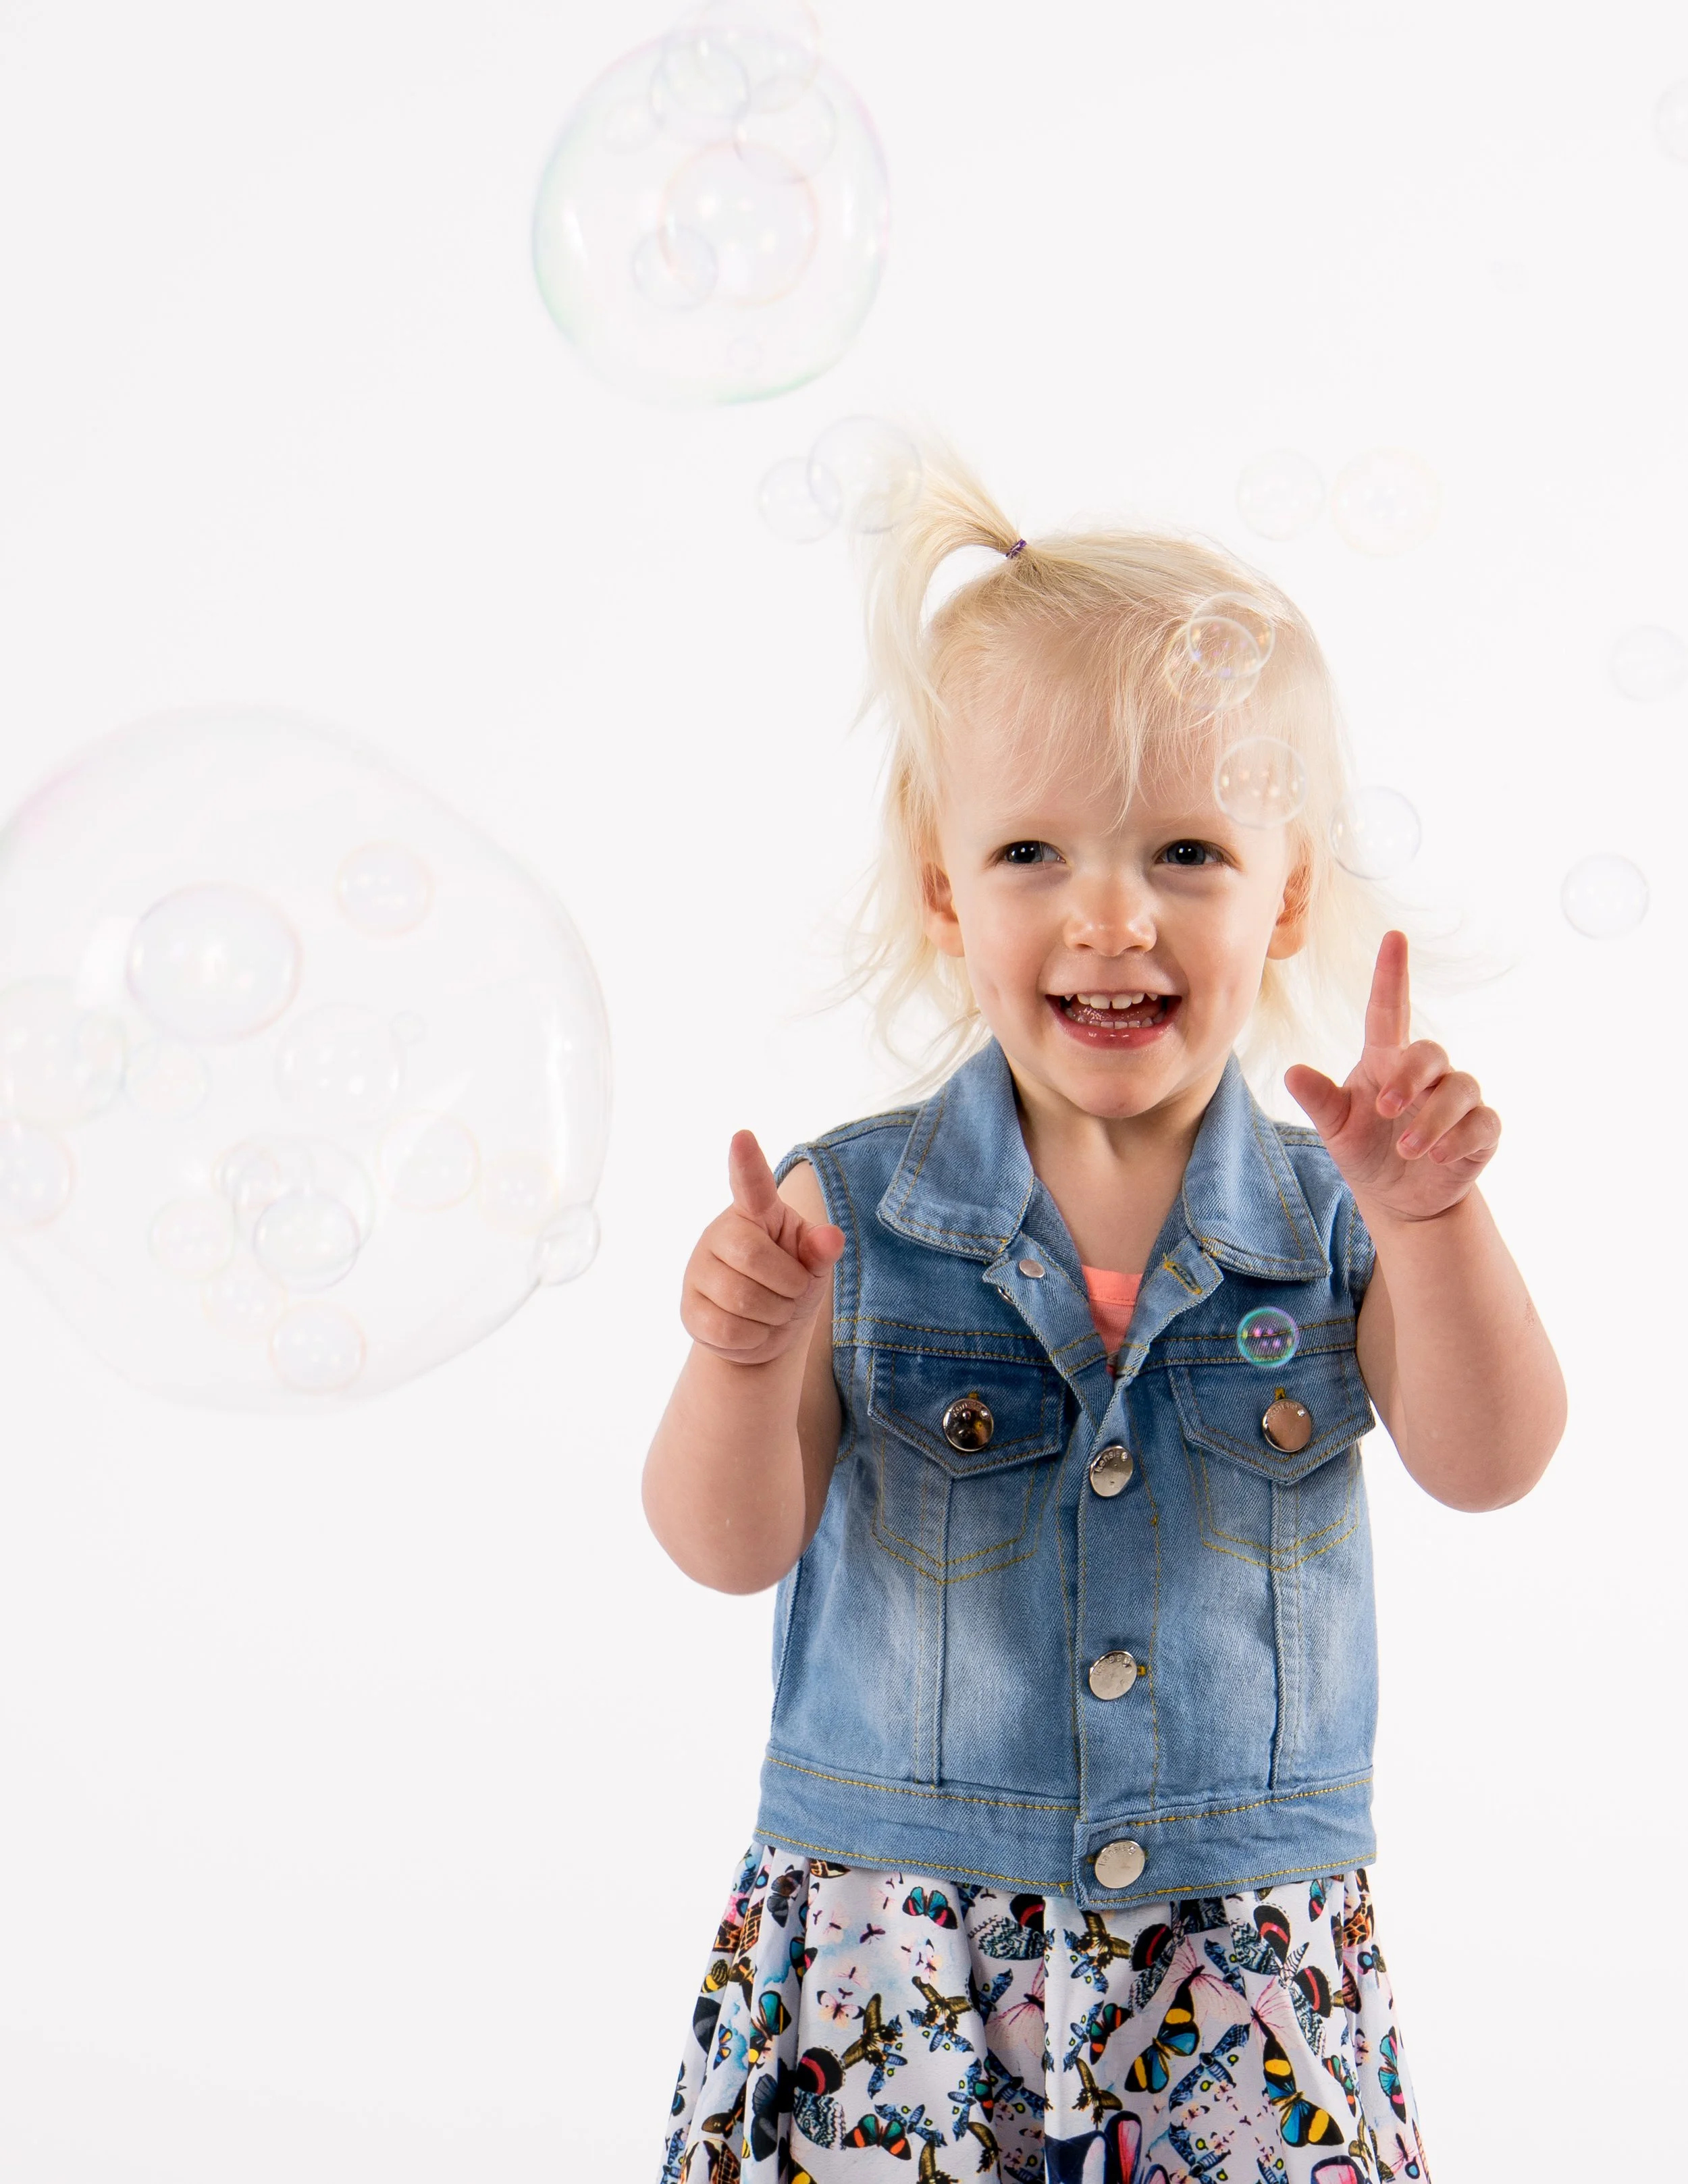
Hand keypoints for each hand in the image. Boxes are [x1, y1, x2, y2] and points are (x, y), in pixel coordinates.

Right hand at [681, 1131, 844, 1364]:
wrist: (764, 1334)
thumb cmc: (790, 1284)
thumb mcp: (813, 1265)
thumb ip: (820, 1250)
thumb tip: (831, 1238)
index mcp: (755, 1213)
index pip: (750, 1184)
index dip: (747, 1162)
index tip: (743, 1136)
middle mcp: (720, 1234)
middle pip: (752, 1256)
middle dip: (787, 1285)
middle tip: (793, 1292)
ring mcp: (699, 1271)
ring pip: (741, 1299)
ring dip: (774, 1315)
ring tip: (775, 1311)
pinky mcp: (689, 1309)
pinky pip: (727, 1329)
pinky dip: (754, 1339)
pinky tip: (755, 1330)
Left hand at [1283, 931, 1499, 1224]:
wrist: (1398, 1199)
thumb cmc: (1364, 1151)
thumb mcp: (1336, 1128)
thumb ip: (1319, 1100)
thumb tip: (1292, 1072)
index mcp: (1386, 1061)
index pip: (1390, 1009)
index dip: (1391, 974)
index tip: (1393, 937)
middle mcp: (1426, 1074)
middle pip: (1430, 1053)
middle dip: (1411, 1077)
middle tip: (1385, 1108)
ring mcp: (1456, 1101)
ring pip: (1460, 1089)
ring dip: (1434, 1118)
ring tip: (1407, 1149)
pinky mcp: (1479, 1131)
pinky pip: (1483, 1122)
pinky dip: (1461, 1137)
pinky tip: (1438, 1156)